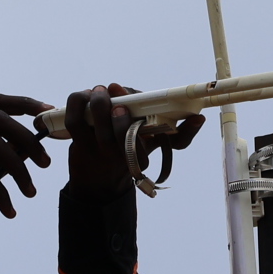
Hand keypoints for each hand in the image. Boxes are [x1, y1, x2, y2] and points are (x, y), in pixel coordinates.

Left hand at [56, 84, 205, 197]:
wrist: (95, 181)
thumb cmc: (124, 153)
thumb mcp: (148, 144)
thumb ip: (167, 127)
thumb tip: (196, 117)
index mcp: (147, 154)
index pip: (175, 142)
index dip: (187, 131)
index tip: (196, 117)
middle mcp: (127, 158)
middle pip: (131, 136)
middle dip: (125, 113)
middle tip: (118, 93)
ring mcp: (103, 153)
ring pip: (102, 128)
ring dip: (99, 104)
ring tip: (98, 91)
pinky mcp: (81, 147)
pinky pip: (76, 122)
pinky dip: (77, 103)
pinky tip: (82, 97)